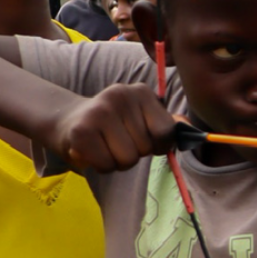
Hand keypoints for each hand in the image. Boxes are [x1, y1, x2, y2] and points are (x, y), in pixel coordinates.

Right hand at [48, 86, 190, 174]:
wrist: (66, 120)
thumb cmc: (110, 124)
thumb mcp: (139, 118)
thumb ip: (164, 123)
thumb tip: (190, 128)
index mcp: (141, 92)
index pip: (165, 131)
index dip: (157, 145)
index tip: (141, 140)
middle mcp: (121, 96)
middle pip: (145, 148)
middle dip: (133, 153)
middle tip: (115, 141)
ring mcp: (100, 111)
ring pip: (127, 159)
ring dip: (116, 162)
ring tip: (104, 146)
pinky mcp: (82, 131)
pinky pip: (106, 165)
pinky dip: (101, 166)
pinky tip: (92, 151)